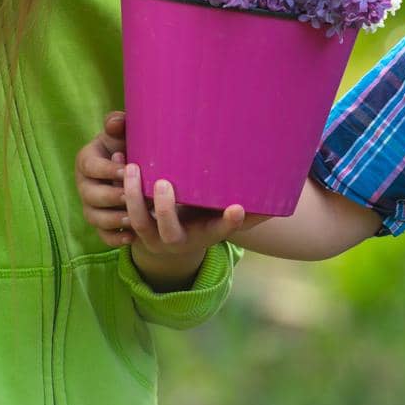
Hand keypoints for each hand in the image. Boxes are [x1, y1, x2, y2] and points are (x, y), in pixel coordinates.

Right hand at [76, 112, 132, 247]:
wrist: (138, 170)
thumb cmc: (128, 146)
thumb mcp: (123, 134)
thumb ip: (118, 125)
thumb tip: (116, 121)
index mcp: (86, 161)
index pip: (90, 167)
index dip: (106, 170)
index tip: (127, 169)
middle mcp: (84, 185)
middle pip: (90, 195)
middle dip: (112, 197)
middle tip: (132, 197)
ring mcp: (90, 206)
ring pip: (95, 218)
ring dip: (114, 219)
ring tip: (134, 219)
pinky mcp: (100, 224)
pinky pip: (103, 236)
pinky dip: (115, 239)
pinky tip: (132, 237)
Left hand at [122, 162, 245, 291]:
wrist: (171, 244)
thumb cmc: (204, 220)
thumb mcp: (222, 218)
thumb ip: (248, 212)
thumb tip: (285, 198)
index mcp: (204, 236)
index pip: (220, 230)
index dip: (229, 222)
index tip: (238, 208)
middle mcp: (177, 239)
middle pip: (169, 230)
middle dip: (165, 209)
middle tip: (164, 184)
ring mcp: (152, 235)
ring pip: (139, 221)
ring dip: (133, 196)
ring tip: (133, 167)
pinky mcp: (134, 225)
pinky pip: (123, 211)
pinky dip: (120, 187)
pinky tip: (119, 159)